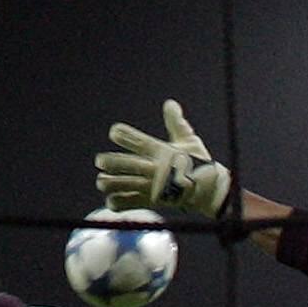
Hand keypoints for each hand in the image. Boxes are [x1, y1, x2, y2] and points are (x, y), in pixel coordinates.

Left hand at [94, 99, 231, 217]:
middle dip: (109, 162)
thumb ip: (175, 123)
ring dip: (108, 183)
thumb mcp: (188, 140)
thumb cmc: (198, 163)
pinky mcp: (151, 202)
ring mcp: (151, 187)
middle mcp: (154, 169)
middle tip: (100, 161)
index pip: (139, 141)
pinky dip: (117, 202)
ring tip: (102, 181)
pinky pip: (129, 204)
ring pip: (122, 185)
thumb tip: (170, 103)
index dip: (124, 135)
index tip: (114, 132)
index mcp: (162, 152)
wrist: (208, 191)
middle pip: (125, 164)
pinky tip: (112, 199)